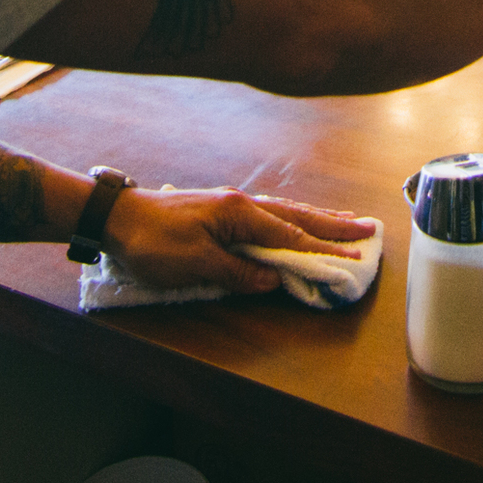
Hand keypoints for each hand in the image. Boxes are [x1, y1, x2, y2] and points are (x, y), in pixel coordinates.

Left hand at [101, 184, 373, 294]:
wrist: (113, 217)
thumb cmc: (150, 242)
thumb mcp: (194, 264)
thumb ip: (237, 271)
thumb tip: (274, 278)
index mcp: (239, 214)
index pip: (291, 235)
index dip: (324, 250)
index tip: (356, 257)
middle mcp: (240, 204)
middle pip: (296, 216)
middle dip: (333, 225)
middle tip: (368, 229)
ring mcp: (230, 205)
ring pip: (284, 212)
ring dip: (316, 218)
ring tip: (344, 221)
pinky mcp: (220, 211)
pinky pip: (268, 215)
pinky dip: (291, 219)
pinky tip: (297, 221)